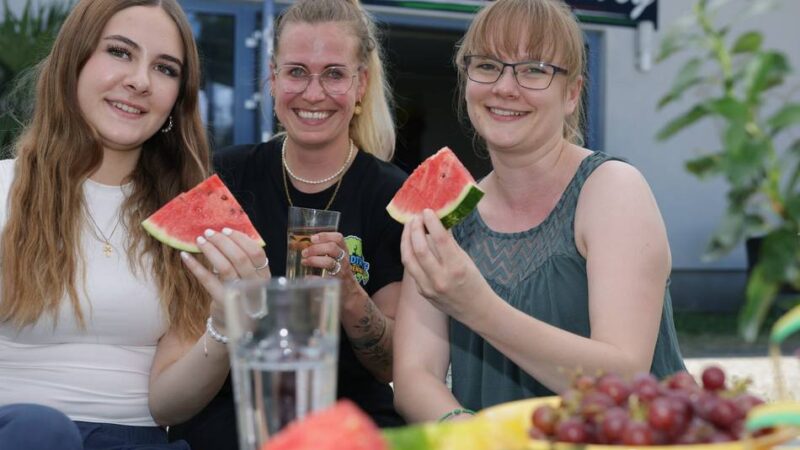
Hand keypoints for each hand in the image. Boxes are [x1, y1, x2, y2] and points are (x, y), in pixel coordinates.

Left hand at [180, 227, 270, 326]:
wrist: (235, 328)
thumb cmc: (243, 298)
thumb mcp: (252, 281)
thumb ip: (246, 263)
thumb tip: (228, 235)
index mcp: (264, 277)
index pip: (256, 252)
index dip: (241, 238)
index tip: (226, 229)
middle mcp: (255, 285)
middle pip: (240, 257)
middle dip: (222, 241)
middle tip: (208, 232)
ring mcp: (239, 294)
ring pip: (225, 266)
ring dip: (210, 250)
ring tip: (199, 241)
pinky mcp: (222, 301)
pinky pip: (207, 280)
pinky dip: (195, 266)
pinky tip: (185, 256)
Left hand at [301, 231, 354, 283]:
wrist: (351, 291)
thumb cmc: (340, 271)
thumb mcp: (338, 258)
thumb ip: (326, 250)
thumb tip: (306, 246)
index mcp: (344, 251)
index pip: (338, 238)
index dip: (325, 236)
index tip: (312, 238)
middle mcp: (344, 260)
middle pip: (332, 248)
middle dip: (315, 248)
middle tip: (304, 252)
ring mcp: (341, 272)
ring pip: (329, 262)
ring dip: (313, 260)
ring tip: (304, 261)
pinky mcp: (336, 284)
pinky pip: (324, 279)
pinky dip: (314, 278)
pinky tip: (307, 277)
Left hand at [400, 209, 488, 323]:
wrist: (476, 310)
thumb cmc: (474, 281)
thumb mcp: (466, 260)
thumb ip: (449, 243)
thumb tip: (436, 222)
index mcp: (456, 267)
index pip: (440, 240)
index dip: (431, 223)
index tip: (427, 211)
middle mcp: (441, 278)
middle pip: (420, 249)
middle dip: (414, 229)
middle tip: (415, 217)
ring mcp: (429, 288)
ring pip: (408, 260)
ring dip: (406, 240)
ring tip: (408, 228)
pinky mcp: (422, 292)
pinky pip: (412, 270)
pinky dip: (410, 254)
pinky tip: (411, 244)